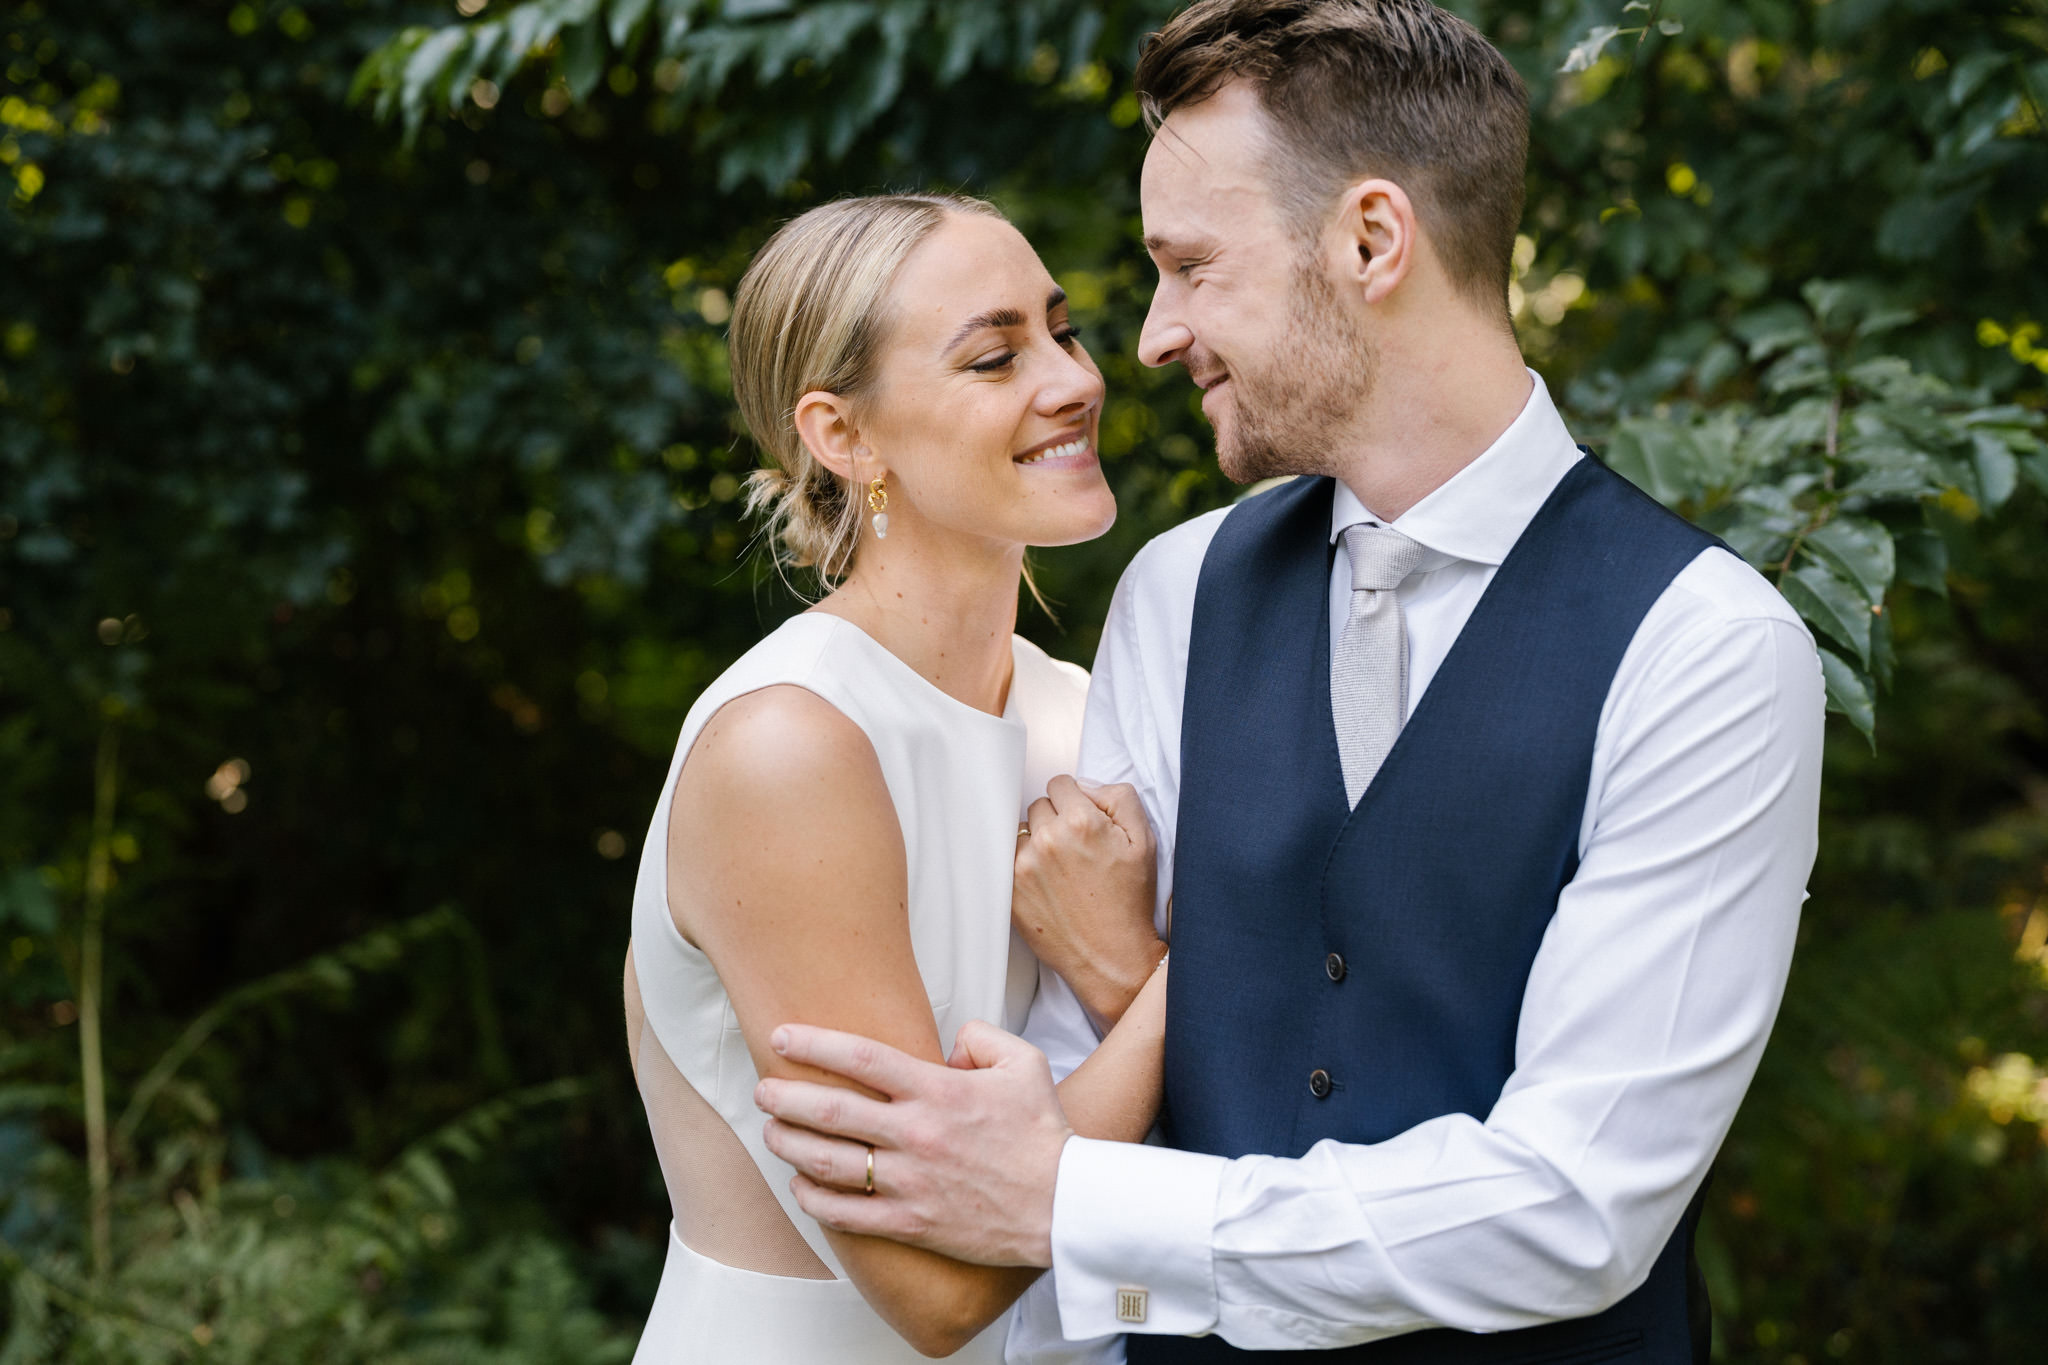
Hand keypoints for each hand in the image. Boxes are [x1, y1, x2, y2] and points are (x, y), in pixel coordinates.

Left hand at [755, 1019, 1071, 1267]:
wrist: (1065, 1205)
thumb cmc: (1044, 1133)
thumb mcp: (1024, 1062)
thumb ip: (981, 1037)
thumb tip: (949, 1044)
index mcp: (938, 1091)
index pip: (861, 1058)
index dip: (814, 1044)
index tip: (782, 1037)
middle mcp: (917, 1134)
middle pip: (830, 1111)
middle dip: (784, 1097)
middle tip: (763, 1089)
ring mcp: (910, 1182)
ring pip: (828, 1163)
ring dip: (788, 1144)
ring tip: (771, 1132)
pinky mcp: (911, 1222)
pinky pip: (845, 1214)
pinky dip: (813, 1199)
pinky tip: (800, 1184)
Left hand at [1014, 776, 1163, 1026]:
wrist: (1112, 956)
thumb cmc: (1130, 901)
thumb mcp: (1144, 841)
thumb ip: (1119, 798)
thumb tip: (1087, 786)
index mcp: (1081, 822)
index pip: (1060, 784)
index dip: (1075, 801)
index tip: (1082, 821)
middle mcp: (1048, 839)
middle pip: (1039, 805)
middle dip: (1056, 820)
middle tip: (1075, 849)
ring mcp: (1023, 866)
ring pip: (1021, 831)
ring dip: (1036, 841)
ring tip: (1059, 868)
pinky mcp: (1009, 890)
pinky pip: (1006, 859)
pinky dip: (1022, 865)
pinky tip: (1043, 882)